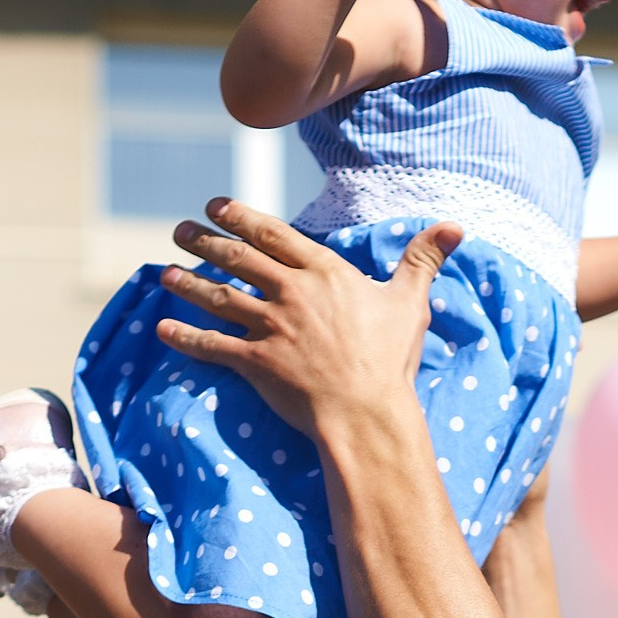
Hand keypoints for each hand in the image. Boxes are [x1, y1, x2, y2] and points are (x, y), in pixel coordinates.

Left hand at [157, 203, 460, 436]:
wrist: (367, 412)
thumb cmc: (390, 360)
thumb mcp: (409, 302)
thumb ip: (423, 260)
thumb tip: (455, 227)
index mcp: (322, 273)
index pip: (273, 234)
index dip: (241, 216)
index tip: (217, 205)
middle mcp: (290, 293)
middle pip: (237, 258)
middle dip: (204, 240)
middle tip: (180, 229)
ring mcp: (269, 327)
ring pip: (218, 296)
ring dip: (188, 283)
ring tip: (165, 272)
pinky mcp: (255, 363)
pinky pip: (212, 346)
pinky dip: (185, 337)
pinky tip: (162, 329)